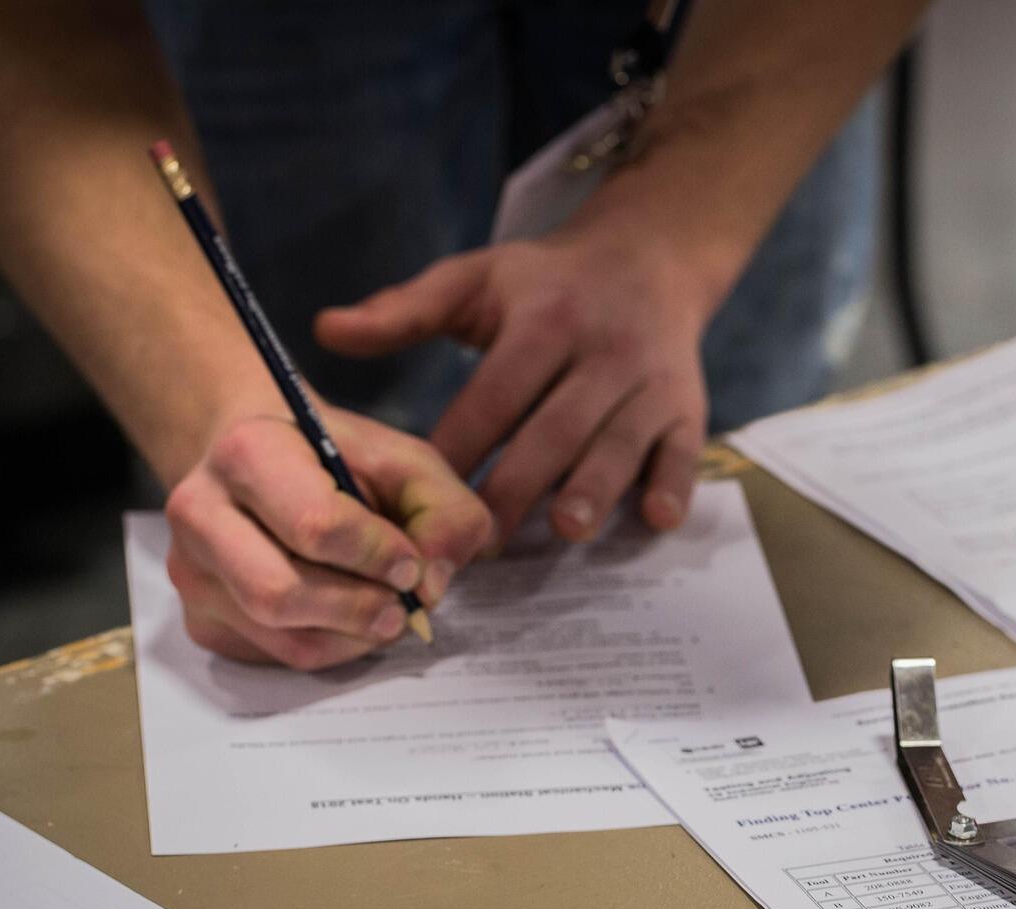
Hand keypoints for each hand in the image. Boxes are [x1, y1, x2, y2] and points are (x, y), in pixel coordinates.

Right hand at [164, 406, 494, 668]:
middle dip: (360, 610)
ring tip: (385, 612)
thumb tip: (431, 585)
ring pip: (282, 639)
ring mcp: (192, 572)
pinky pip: (276, 658)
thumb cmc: (339, 461)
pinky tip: (348, 619)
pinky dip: (331, 649)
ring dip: (353, 638)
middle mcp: (200, 512)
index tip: (411, 564)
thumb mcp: (409, 463)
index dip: (378, 556)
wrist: (264, 466)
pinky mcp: (201, 620)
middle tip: (404, 607)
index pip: (315, 526)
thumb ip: (445, 512)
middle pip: (281, 594)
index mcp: (248, 452)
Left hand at [313, 225, 711, 543]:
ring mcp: (651, 381)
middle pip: (556, 425)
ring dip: (595, 488)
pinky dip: (672, 485)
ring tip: (563, 531)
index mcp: (544, 318)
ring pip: (620, 442)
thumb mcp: (477, 280)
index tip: (421, 494)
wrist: (651, 258)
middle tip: (478, 543)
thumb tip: (326, 331)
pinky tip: (655, 519)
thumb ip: (404, 310)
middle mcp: (602, 349)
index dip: (460, 442)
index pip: (496, 390)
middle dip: (519, 484)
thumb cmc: (548, 283)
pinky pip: (684, 450)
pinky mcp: (689, 407)